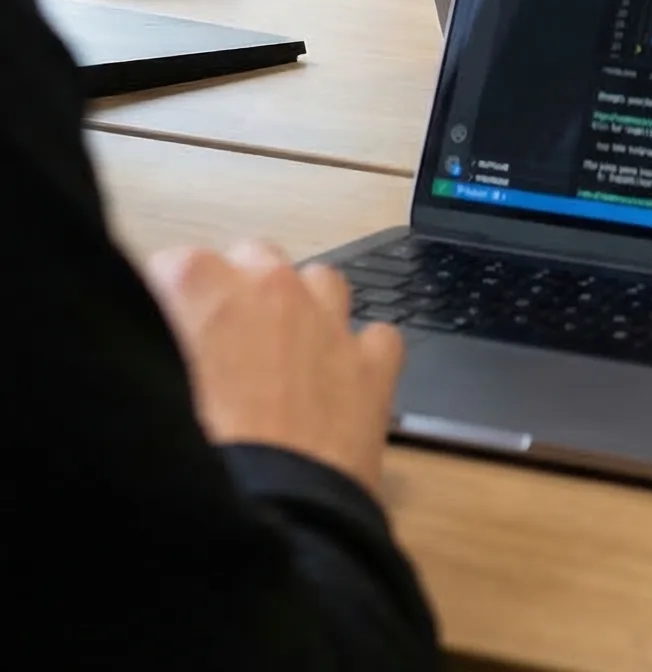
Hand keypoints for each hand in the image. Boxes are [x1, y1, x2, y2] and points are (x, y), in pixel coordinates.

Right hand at [144, 238, 402, 498]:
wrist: (264, 522)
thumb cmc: (187, 467)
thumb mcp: (143, 400)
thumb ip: (148, 359)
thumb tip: (152, 358)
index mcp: (200, 286)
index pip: (174, 268)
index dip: (169, 307)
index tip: (164, 339)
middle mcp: (271, 286)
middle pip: (253, 261)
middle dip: (239, 295)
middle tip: (220, 354)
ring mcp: (330, 320)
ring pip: (320, 283)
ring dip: (302, 312)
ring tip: (281, 365)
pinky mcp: (374, 363)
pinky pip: (375, 337)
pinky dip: (358, 356)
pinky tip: (339, 389)